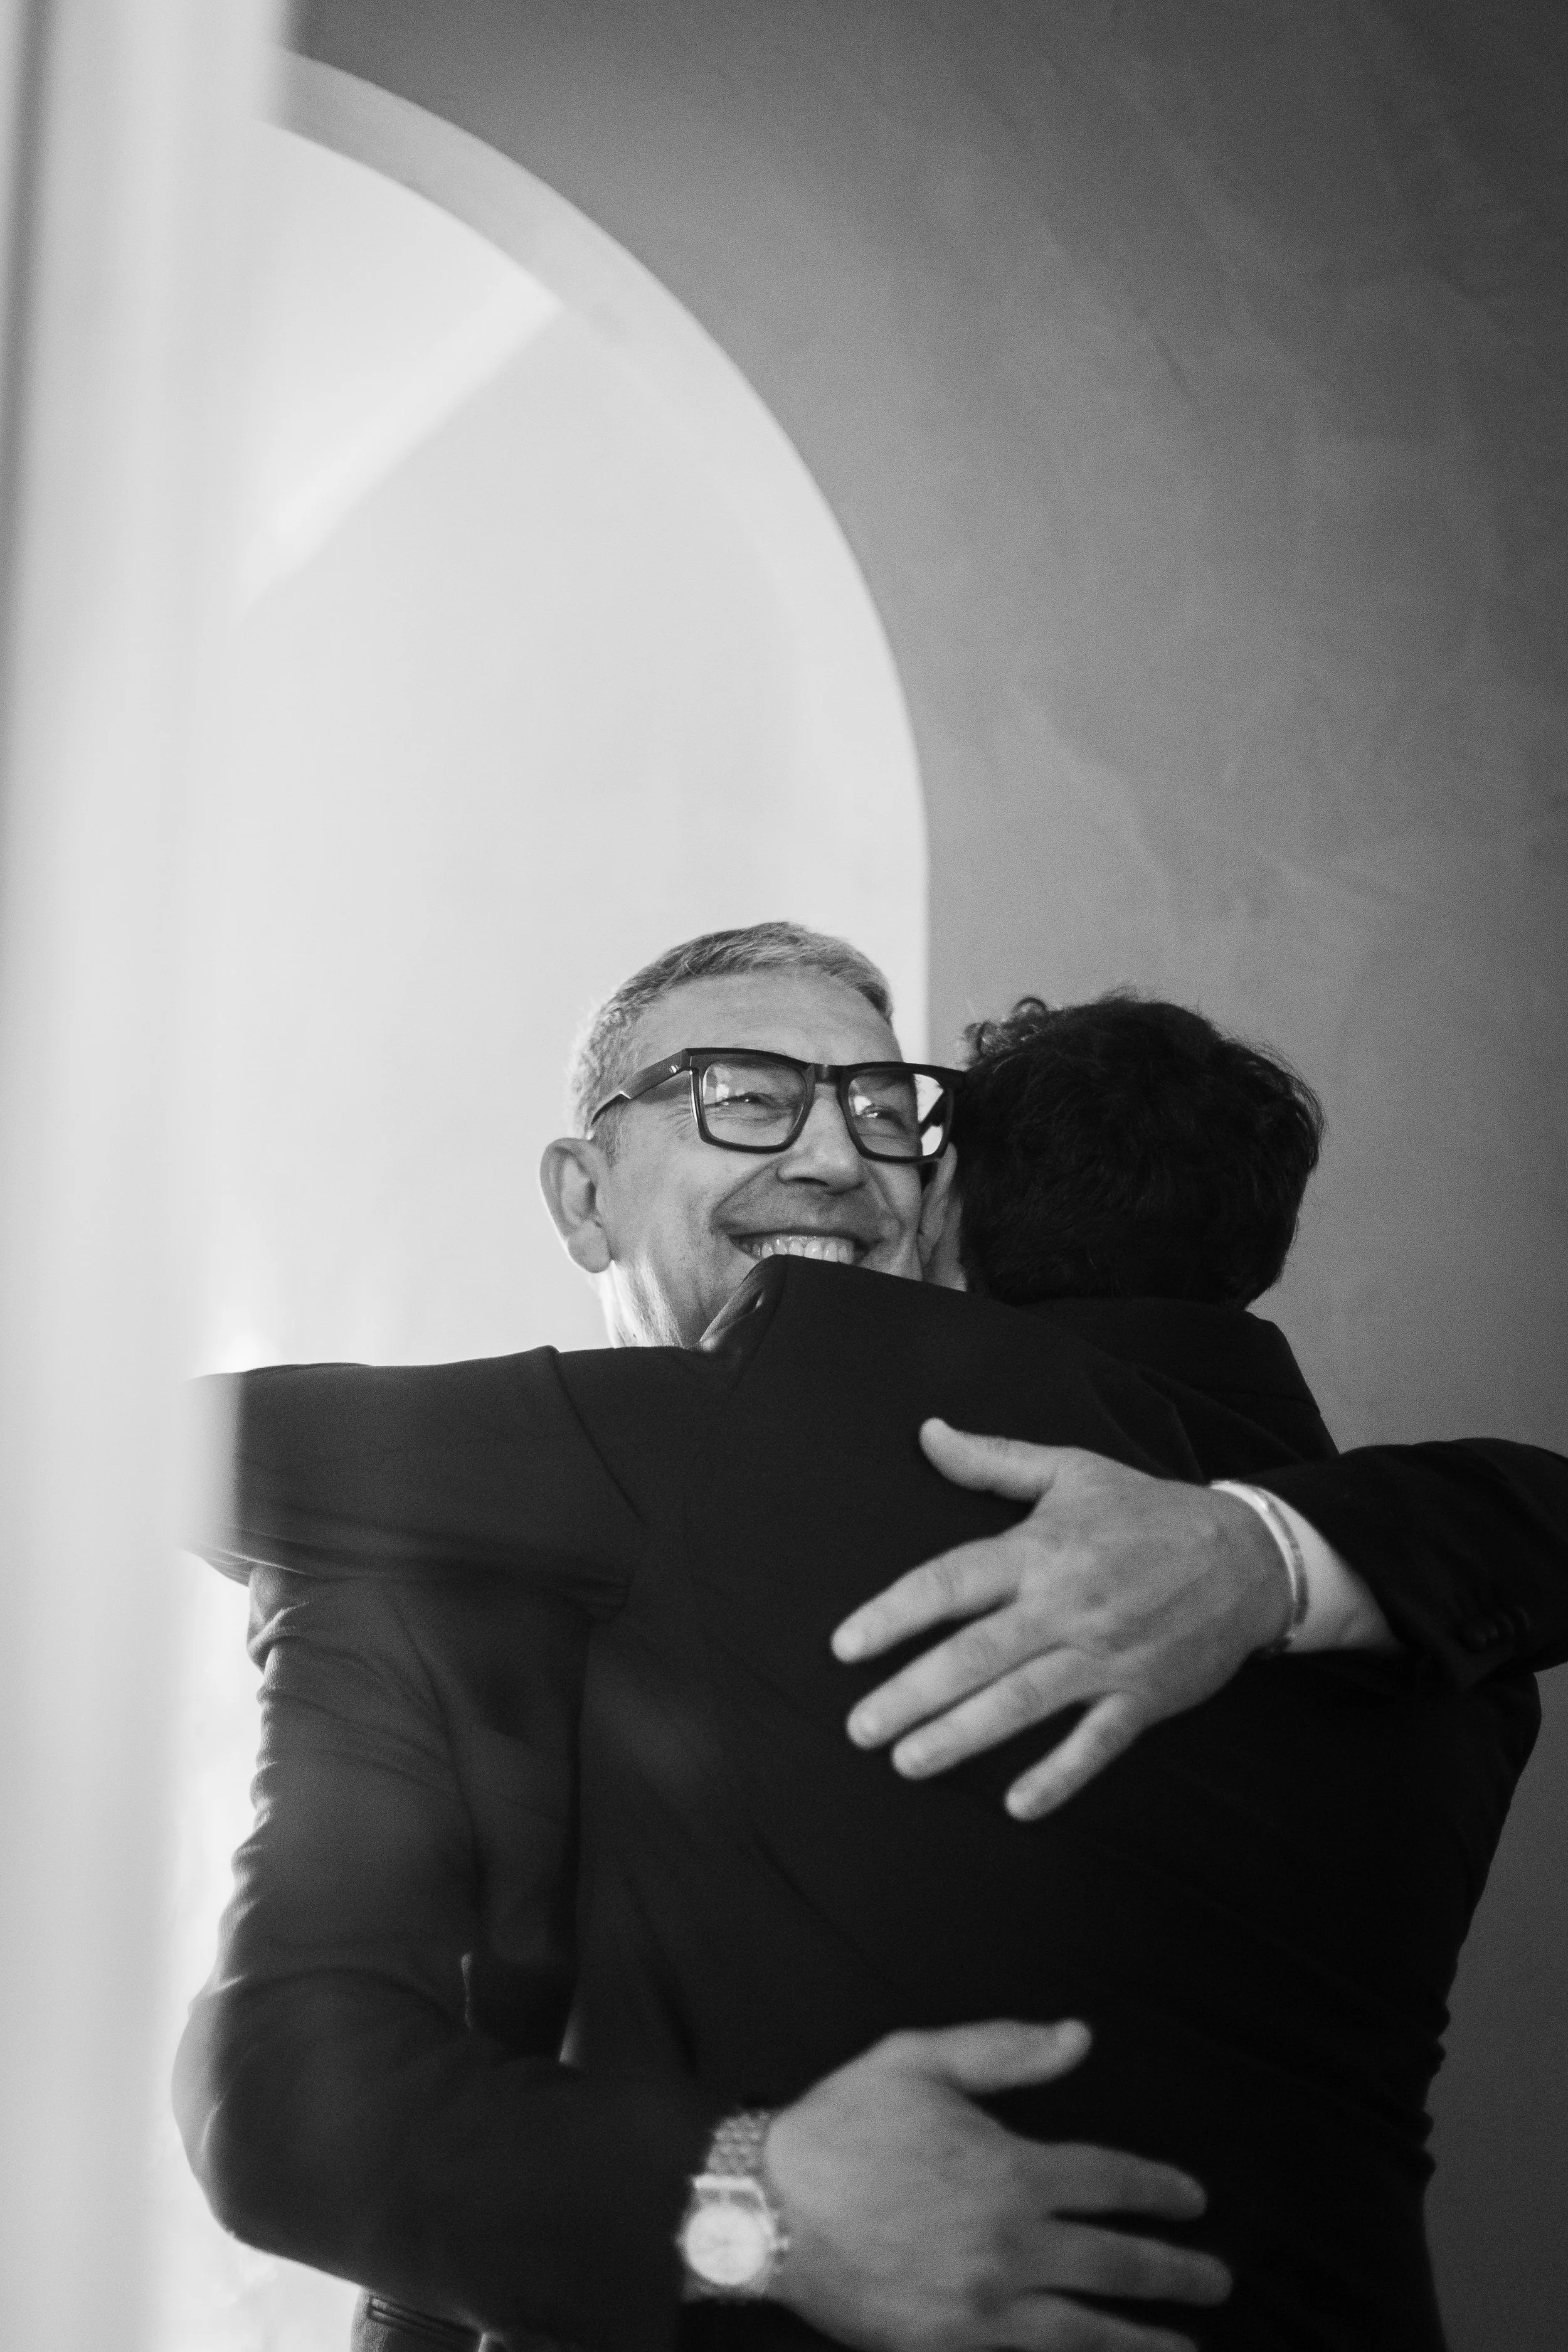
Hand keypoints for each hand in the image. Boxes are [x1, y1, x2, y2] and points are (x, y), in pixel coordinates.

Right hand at [764, 2017, 1227, 2349]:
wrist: (767, 2210)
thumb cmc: (843, 2127)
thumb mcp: (918, 2061)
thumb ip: (1004, 2050)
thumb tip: (1080, 2036)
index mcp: (1010, 2170)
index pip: (1111, 2182)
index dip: (1161, 2191)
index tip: (1196, 2200)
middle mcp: (1009, 2245)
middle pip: (1116, 2265)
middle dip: (1177, 2273)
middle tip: (1219, 2280)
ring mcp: (983, 2308)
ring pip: (1087, 2333)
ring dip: (1145, 2342)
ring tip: (1188, 2351)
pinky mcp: (952, 2348)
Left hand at [833, 1424, 1290, 1819]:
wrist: (1248, 1556)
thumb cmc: (1146, 1511)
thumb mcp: (1071, 1472)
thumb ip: (992, 1460)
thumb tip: (926, 1432)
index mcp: (1041, 1550)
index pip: (952, 1581)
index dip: (894, 1613)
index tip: (845, 1645)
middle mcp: (1068, 1605)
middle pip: (976, 1653)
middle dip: (912, 1693)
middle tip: (858, 1727)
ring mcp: (1106, 1656)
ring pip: (1023, 1702)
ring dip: (962, 1736)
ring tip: (906, 1762)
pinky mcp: (1143, 1697)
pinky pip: (1095, 1744)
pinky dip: (1059, 1775)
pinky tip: (1017, 1806)